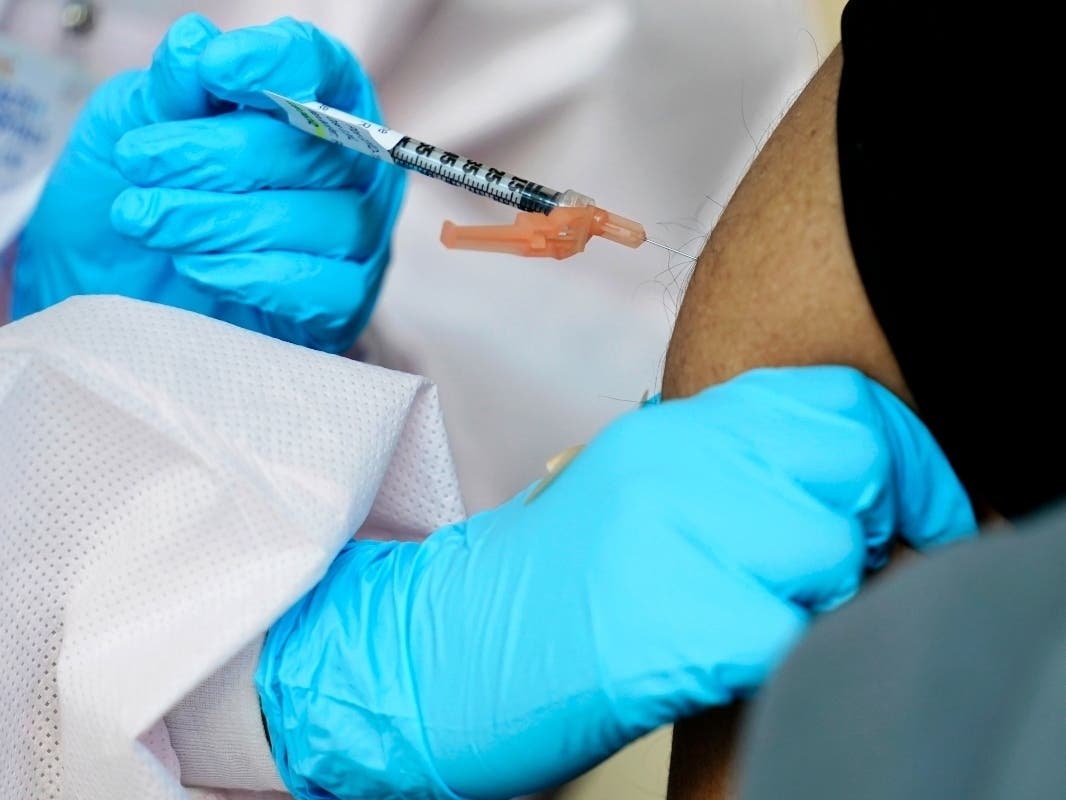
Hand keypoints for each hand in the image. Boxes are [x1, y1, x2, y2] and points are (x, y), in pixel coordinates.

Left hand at [13, 15, 403, 352]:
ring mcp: (355, 238)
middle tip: (138, 161)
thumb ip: (171, 87)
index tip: (215, 68)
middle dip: (215, 153)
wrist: (114, 286)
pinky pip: (319, 287)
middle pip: (314, 148)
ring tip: (144, 219)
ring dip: (219, 219)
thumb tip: (196, 42)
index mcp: (310, 104)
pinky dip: (250, 274)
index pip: (324, 68)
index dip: (279, 63)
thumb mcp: (132, 123)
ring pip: (318, 220)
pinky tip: (193, 266)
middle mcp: (349, 168)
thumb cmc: (137, 192)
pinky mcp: (343, 302)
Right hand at [257, 366, 976, 798]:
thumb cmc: (547, 585)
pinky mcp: (664, 623)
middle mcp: (673, 463)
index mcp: (673, 430)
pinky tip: (714, 654)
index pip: (840, 404)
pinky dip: (772, 655)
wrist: (439, 648)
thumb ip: (738, 470)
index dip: (905, 459)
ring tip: (746, 615)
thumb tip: (853, 487)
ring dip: (813, 599)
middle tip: (825, 571)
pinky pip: (784, 635)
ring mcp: (665, 535)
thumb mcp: (642, 490)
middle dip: (867, 529)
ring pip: (829, 552)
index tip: (924, 512)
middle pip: (849, 468)